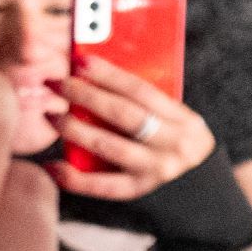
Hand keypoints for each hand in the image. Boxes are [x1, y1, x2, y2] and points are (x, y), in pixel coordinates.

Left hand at [54, 58, 215, 200]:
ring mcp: (156, 168)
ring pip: (110, 146)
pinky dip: (74, 177)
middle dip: (86, 96)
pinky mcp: (139, 189)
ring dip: (75, 130)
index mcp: (183, 119)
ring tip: (52, 116)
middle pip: (124, 115)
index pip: (142, 91)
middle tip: (57, 84)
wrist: (199, 185)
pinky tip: (52, 165)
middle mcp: (173, 143)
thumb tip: (97, 77)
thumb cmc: (174, 141)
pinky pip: (102, 185)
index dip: (109, 74)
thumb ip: (144, 103)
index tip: (80, 61)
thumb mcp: (173, 119)